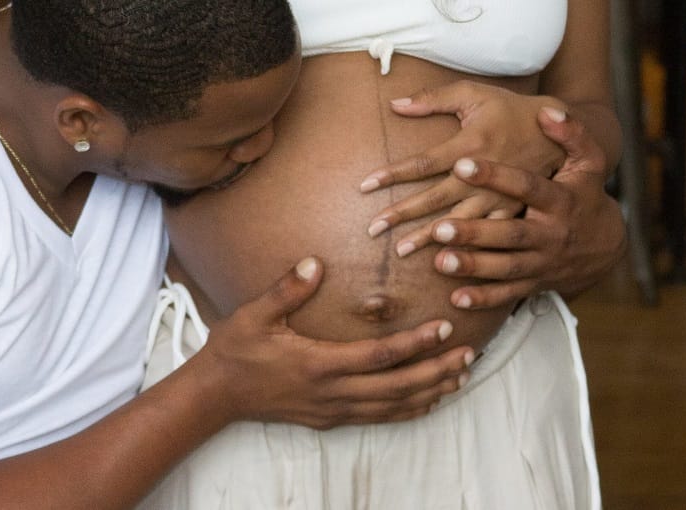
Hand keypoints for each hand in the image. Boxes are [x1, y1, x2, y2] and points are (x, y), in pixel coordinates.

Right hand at [193, 257, 473, 429]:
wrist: (216, 394)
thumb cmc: (235, 350)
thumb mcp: (254, 315)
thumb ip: (287, 290)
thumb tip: (315, 263)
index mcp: (318, 364)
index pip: (380, 356)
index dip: (416, 343)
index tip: (444, 328)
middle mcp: (332, 392)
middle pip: (397, 386)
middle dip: (436, 371)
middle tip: (469, 354)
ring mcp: (332, 409)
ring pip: (393, 406)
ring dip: (429, 392)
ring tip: (459, 376)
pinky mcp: (329, 418)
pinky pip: (378, 418)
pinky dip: (408, 410)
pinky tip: (427, 400)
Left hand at [362, 81, 570, 255]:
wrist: (559, 135)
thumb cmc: (511, 110)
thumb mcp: (475, 94)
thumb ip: (434, 98)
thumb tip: (394, 103)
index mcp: (470, 145)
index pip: (423, 163)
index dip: (393, 173)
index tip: (365, 185)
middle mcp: (482, 176)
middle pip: (435, 198)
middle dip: (402, 214)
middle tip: (373, 228)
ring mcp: (498, 198)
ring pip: (458, 223)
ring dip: (429, 238)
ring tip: (401, 252)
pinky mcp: (511, 214)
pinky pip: (487, 237)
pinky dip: (469, 252)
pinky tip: (447, 265)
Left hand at [426, 112, 625, 308]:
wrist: (607, 243)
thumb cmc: (583, 193)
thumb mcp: (587, 162)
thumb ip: (571, 134)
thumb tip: (548, 110)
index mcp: (560, 199)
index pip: (526, 185)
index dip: (497, 175)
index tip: (462, 163)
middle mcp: (552, 233)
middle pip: (511, 233)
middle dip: (476, 233)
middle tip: (439, 227)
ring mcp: (543, 262)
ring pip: (506, 266)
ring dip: (473, 266)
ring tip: (439, 261)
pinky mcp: (535, 283)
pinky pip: (508, 294)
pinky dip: (484, 298)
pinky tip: (456, 298)